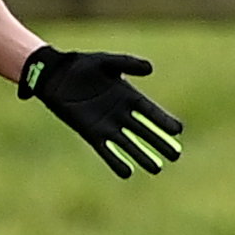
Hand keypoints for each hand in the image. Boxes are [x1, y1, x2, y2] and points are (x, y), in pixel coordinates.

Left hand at [20, 45, 186, 177]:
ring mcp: (107, 125)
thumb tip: (150, 68)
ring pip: (129, 144)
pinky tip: (127, 172)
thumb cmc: (82, 66)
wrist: (56, 76)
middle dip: (160, 143)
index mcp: (129, 96)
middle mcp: (121, 113)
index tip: (178, 131)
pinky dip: (116, 161)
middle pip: (144, 131)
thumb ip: (127, 63)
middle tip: (175, 155)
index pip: (150, 112)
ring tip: (156, 169)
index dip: (164, 121)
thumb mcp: (106, 62)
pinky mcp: (91, 133)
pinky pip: (106, 150)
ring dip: (142, 156)